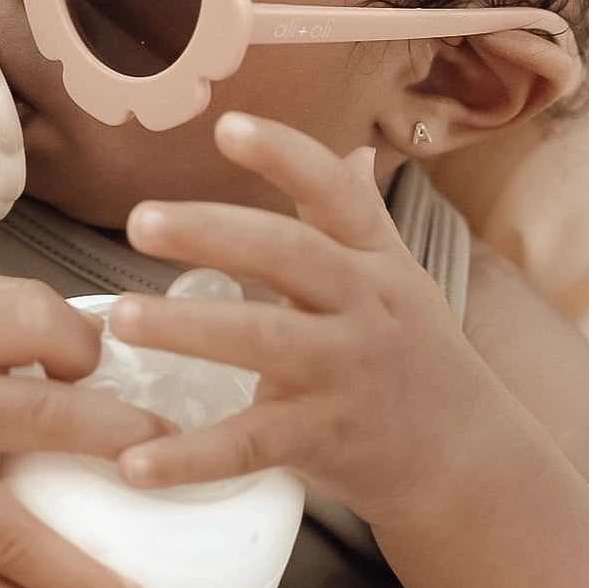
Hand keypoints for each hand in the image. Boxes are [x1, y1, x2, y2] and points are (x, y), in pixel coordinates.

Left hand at [109, 112, 483, 526]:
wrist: (467, 461)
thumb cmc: (416, 355)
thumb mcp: (401, 279)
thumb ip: (364, 218)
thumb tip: (355, 152)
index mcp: (375, 260)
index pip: (336, 194)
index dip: (285, 156)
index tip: (228, 126)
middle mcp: (364, 306)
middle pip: (289, 256)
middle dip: (213, 233)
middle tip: (140, 221)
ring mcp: (344, 373)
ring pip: (264, 341)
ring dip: (188, 328)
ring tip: (121, 317)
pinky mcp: (323, 439)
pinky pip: (250, 445)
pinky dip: (191, 456)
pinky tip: (134, 459)